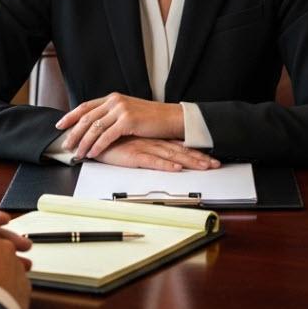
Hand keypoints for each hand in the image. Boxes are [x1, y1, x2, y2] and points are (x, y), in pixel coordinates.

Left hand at [55, 93, 183, 159]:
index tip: (59, 125)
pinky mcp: (128, 121)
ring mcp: (121, 110)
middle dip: (73, 132)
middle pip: (86, 117)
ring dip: (84, 142)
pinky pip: (107, 136)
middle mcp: (115, 101)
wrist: (171, 118)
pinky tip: (93, 153)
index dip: (71, 116)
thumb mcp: (128, 111)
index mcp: (113, 98)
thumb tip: (96, 125)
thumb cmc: (151, 118)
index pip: (86, 106)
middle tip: (66, 144)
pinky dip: (98, 146)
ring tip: (77, 153)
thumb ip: (112, 114)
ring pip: (95, 128)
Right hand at [94, 137, 219, 171]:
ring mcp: (143, 147)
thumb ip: (145, 148)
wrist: (90, 139)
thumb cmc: (110, 144)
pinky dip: (165, 165)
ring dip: (189, 162)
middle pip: (180, 151)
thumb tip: (160, 155)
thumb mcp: (132, 146)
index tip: (212, 160)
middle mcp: (151, 142)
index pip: (178, 147)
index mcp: (152, 140)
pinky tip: (176, 169)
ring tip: (205, 167)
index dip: (196, 153)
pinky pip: (152, 161)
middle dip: (199, 159)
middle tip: (217, 165)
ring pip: (171, 155)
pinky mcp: (133, 155)